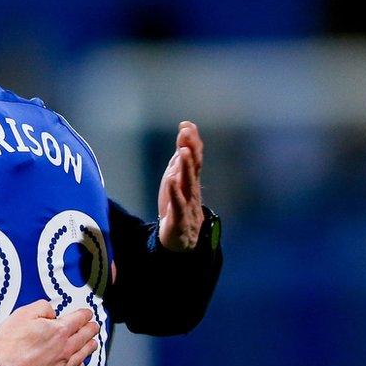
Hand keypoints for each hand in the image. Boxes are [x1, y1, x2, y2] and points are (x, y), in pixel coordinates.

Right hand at [0, 300, 99, 365]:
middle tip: (94, 327)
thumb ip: (42, 308)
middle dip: (91, 330)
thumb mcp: (22, 314)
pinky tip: (80, 365)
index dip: (85, 315)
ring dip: (89, 348)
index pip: (79, 320)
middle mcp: (66, 351)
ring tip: (93, 344)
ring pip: (82, 357)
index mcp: (59, 332)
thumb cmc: (9, 343)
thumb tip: (53, 313)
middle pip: (84, 338)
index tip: (88, 314)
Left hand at [158, 121, 204, 251]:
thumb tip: (182, 142)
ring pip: (188, 183)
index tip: (186, 124)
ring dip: (187, 166)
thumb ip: (179, 165)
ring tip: (184, 151)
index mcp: (190, 180)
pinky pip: (178, 204)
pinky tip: (172, 180)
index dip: (191, 141)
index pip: (194, 157)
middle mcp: (191, 189)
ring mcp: (187, 203)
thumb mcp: (177, 183)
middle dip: (191, 148)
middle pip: (193, 167)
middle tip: (187, 131)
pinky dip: (175, 192)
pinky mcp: (179, 218)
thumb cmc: (178, 209)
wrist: (181, 241)